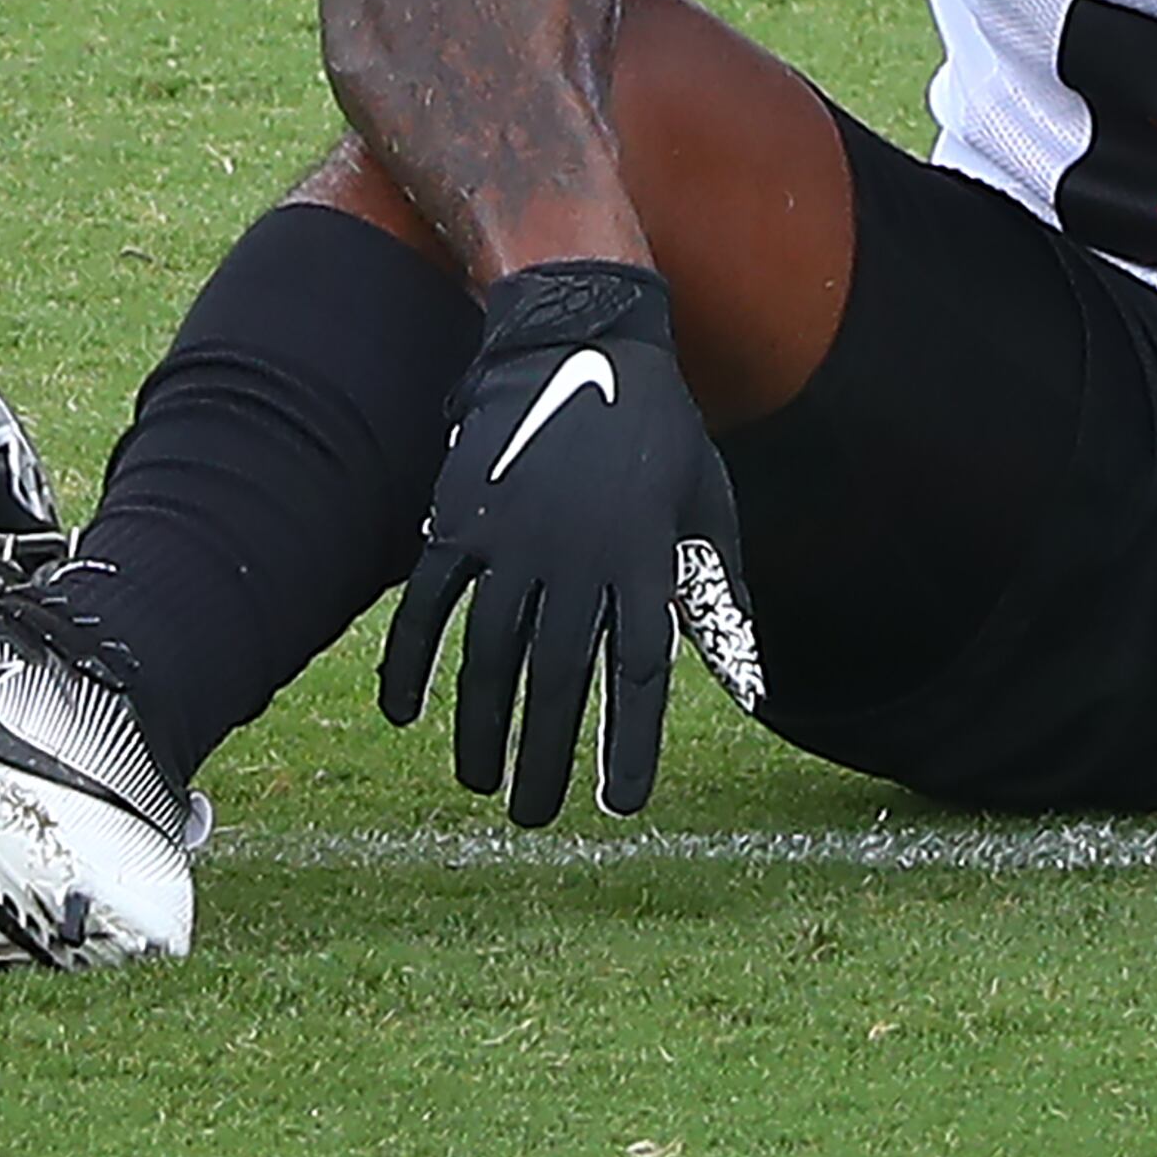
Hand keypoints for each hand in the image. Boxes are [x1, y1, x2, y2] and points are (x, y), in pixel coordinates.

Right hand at [375, 261, 763, 823]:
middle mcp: (578, 555)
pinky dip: (411, 663)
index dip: (630, 743)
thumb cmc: (658, 431)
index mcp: (646, 555)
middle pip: (560, 679)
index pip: (642, 672)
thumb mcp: (709, 502)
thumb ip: (720, 594)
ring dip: (481, 728)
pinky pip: (428, 605)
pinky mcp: (461, 518)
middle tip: (536, 818)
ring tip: (483, 783)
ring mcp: (514, 537)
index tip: (621, 806)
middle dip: (547, 757)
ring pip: (489, 655)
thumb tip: (750, 685)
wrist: (580, 338)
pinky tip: (406, 717)